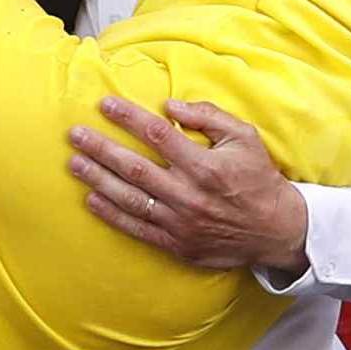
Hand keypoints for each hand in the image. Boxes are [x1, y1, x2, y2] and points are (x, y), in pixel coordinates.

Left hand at [67, 95, 310, 276]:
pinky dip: (112, 215)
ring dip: (97, 179)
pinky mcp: (177, 244)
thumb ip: (209, 117)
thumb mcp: (244, 137)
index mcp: (203, 165)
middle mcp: (187, 194)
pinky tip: (91, 200)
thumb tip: (171, 106)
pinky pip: (137, 228)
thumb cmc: (259, 178)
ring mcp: (180, 222)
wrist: (276, 230)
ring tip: (74, 164)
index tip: (104, 104)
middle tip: (74, 134)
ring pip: (129, 198)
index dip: (127, 117)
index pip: (156, 134)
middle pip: (133, 167)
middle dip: (99, 148)